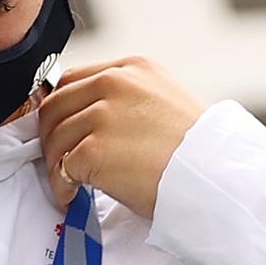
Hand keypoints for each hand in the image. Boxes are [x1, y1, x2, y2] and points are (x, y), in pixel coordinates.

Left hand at [35, 55, 204, 216]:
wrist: (215, 178)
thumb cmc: (197, 152)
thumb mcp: (164, 102)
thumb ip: (127, 101)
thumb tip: (88, 120)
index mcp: (133, 69)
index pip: (74, 80)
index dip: (61, 109)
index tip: (61, 129)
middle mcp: (115, 83)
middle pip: (56, 105)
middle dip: (50, 136)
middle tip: (57, 159)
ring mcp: (104, 115)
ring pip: (56, 137)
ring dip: (55, 164)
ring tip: (68, 182)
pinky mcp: (96, 149)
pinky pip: (62, 167)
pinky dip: (62, 185)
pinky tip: (72, 195)